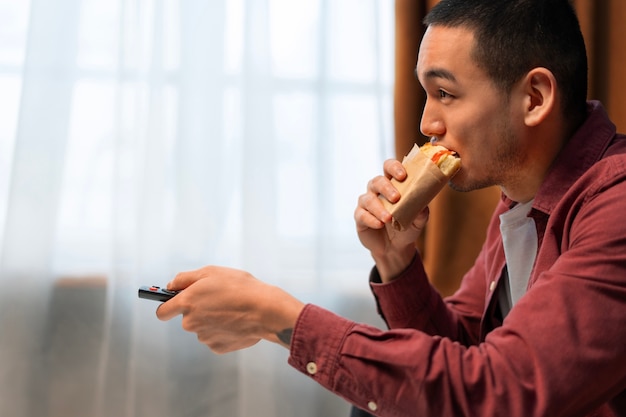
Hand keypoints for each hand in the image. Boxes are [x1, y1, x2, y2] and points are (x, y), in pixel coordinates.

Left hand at [156, 265, 304, 353]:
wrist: (265, 310)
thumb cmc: (240, 287)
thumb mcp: (211, 272)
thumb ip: (185, 278)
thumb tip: (171, 285)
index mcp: (186, 303)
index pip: (162, 312)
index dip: (167, 307)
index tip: (173, 304)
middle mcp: (191, 323)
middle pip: (187, 319)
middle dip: (198, 310)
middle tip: (217, 299)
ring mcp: (204, 337)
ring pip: (203, 328)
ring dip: (212, 320)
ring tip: (231, 309)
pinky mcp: (217, 347)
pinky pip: (215, 337)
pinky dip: (223, 330)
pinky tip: (236, 321)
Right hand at [354, 159, 428, 280]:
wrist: (395, 248)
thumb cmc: (407, 228)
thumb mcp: (418, 221)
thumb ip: (421, 213)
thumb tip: (423, 206)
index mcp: (392, 184)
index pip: (389, 168)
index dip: (394, 167)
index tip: (403, 175)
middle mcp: (377, 191)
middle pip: (377, 181)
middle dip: (386, 187)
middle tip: (396, 198)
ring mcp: (367, 203)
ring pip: (368, 199)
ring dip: (379, 208)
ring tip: (388, 218)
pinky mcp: (360, 217)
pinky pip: (362, 214)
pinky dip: (371, 219)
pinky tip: (379, 224)